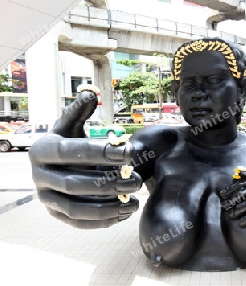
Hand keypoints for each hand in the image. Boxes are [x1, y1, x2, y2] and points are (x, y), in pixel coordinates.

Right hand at [29, 89, 142, 228]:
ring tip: (134, 201)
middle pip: (74, 183)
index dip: (100, 152)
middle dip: (109, 182)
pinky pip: (77, 222)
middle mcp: (38, 176)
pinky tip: (124, 213)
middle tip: (137, 181)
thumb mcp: (71, 125)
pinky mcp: (54, 214)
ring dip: (108, 207)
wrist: (55, 164)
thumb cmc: (69, 140)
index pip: (70, 152)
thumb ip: (80, 112)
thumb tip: (90, 94)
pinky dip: (102, 221)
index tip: (129, 152)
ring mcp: (45, 198)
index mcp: (42, 150)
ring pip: (75, 207)